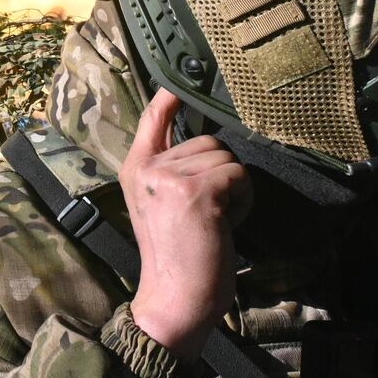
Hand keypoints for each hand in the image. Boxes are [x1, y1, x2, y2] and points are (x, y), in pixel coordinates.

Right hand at [118, 89, 251, 359]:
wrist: (175, 299)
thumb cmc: (177, 256)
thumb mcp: (161, 204)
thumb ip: (172, 169)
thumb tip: (208, 140)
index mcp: (135, 168)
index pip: (152, 115)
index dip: (172, 93)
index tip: (181, 78)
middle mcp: (147, 167)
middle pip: (208, 141)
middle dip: (219, 173)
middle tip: (207, 211)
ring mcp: (170, 178)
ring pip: (225, 158)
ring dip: (232, 189)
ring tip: (214, 220)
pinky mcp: (197, 192)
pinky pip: (238, 175)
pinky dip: (242, 201)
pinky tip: (225, 224)